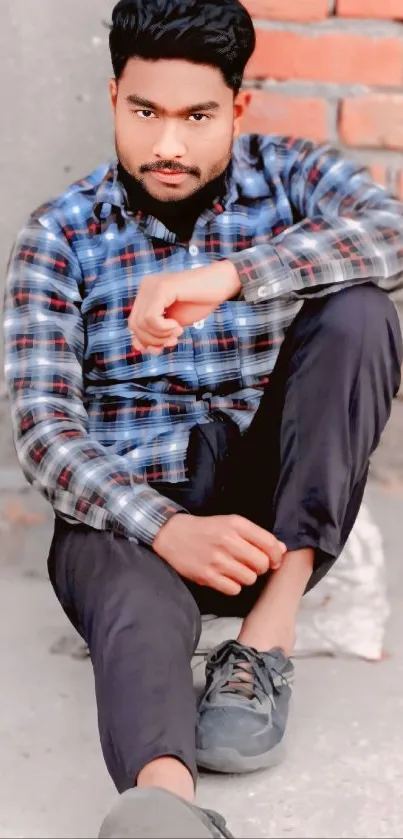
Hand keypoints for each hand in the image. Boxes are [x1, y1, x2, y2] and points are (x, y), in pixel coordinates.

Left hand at [128, 261, 240, 353]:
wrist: (221, 284)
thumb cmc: (200, 302)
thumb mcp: (173, 323)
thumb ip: (155, 333)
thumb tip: (139, 348)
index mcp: (146, 294)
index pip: (133, 324)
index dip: (147, 340)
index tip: (167, 343)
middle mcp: (145, 287)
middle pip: (134, 325)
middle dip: (153, 340)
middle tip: (173, 340)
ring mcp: (152, 285)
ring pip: (141, 324)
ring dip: (161, 335)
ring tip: (178, 331)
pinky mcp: (161, 288)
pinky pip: (151, 318)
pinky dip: (163, 329)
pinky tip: (177, 325)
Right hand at [153, 513, 286, 595]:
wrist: (172, 535)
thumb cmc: (206, 529)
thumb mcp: (230, 523)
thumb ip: (256, 535)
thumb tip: (281, 550)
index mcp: (236, 524)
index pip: (270, 543)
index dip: (276, 555)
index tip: (274, 560)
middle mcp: (227, 541)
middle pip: (262, 564)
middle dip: (260, 567)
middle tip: (250, 564)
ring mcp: (216, 559)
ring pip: (250, 578)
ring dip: (246, 577)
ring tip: (236, 570)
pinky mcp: (206, 576)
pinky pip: (234, 589)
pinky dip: (233, 586)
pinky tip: (225, 577)